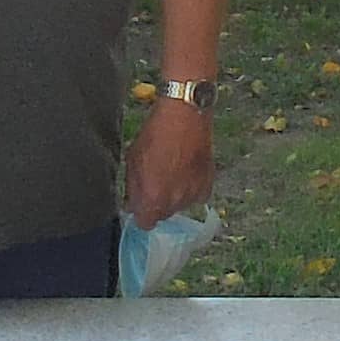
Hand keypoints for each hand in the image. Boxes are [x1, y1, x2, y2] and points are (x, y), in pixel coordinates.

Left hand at [123, 96, 213, 228]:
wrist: (185, 116)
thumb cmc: (155, 135)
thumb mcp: (133, 160)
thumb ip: (132, 188)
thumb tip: (132, 205)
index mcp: (152, 199)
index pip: (145, 224)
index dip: (141, 214)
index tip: (140, 204)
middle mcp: (174, 203)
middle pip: (163, 215)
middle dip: (157, 202)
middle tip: (156, 181)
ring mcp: (192, 195)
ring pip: (180, 205)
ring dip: (175, 195)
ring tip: (173, 171)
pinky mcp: (207, 185)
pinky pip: (196, 196)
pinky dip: (191, 188)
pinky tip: (186, 170)